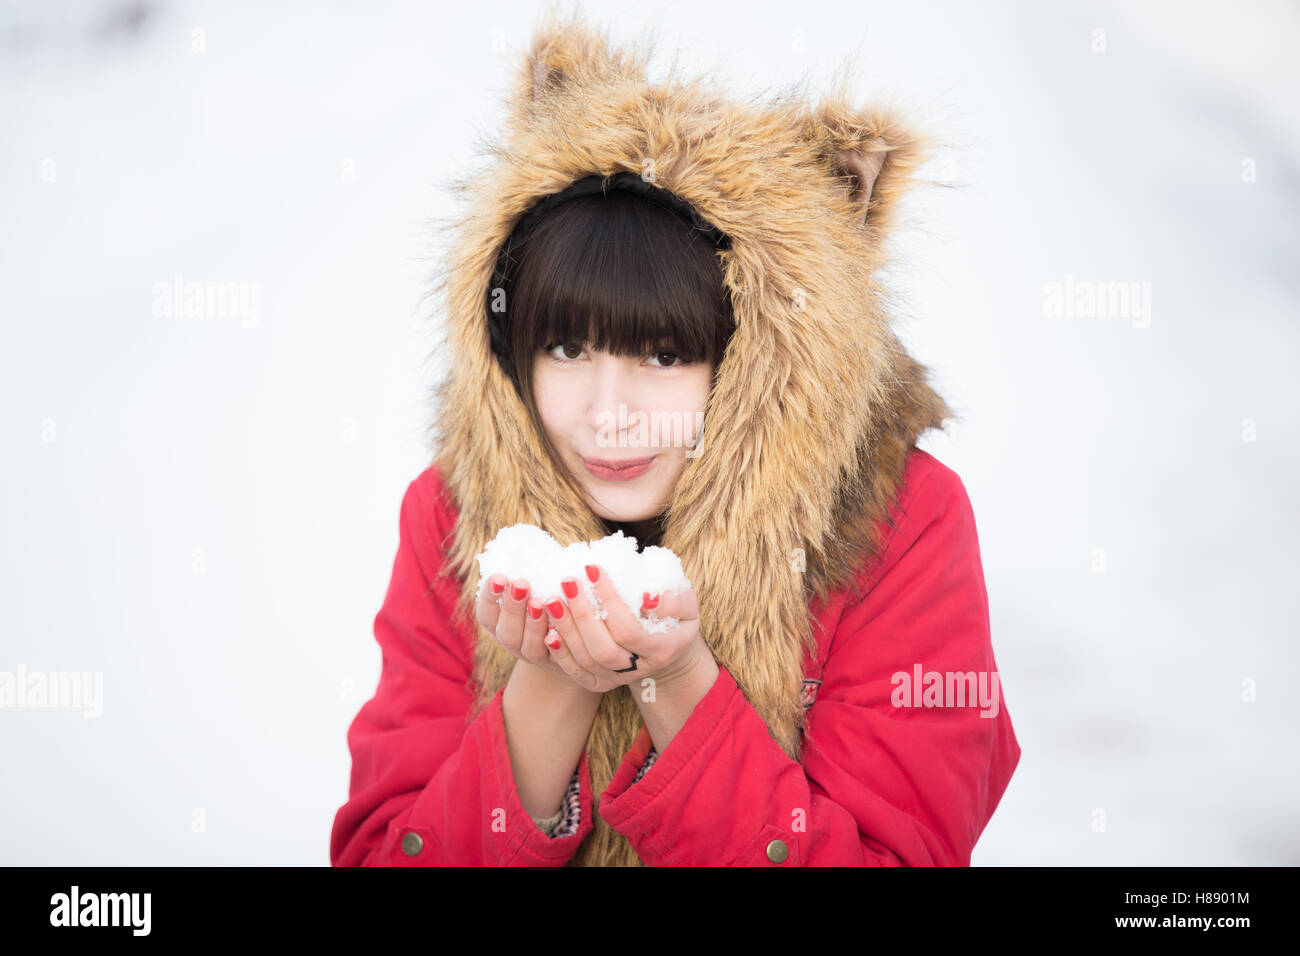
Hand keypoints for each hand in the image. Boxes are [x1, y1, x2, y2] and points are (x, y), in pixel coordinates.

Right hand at [475, 573, 599, 692]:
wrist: (569, 636)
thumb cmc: (547, 596)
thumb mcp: (533, 586)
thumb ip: (528, 572)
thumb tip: (524, 539)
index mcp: (498, 622)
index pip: (486, 613)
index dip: (490, 597)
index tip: (499, 577)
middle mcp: (511, 641)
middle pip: (505, 631)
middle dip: (512, 606)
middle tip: (521, 584)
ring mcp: (531, 655)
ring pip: (526, 645)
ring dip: (532, 624)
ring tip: (541, 602)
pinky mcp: (555, 663)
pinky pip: (554, 657)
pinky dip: (556, 643)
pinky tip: (560, 628)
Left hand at [542, 564, 712, 693]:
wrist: (668, 653)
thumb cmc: (676, 619)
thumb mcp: (688, 607)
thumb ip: (676, 600)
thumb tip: (648, 597)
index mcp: (661, 649)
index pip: (629, 629)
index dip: (609, 600)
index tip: (593, 569)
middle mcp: (637, 669)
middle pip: (603, 648)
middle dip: (582, 614)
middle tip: (567, 581)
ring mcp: (616, 679)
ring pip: (586, 660)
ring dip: (566, 629)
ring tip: (551, 598)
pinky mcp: (599, 683)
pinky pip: (575, 672)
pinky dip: (560, 653)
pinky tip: (547, 630)